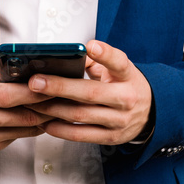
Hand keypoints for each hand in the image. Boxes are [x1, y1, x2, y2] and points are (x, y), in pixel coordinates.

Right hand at [0, 48, 52, 152]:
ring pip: (24, 129)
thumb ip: (0, 57)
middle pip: (22, 116)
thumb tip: (26, 59)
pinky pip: (17, 137)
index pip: (10, 96)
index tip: (53, 85)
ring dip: (42, 118)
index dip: (35, 93)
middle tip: (63, 96)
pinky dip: (30, 126)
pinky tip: (38, 115)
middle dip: (46, 106)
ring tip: (56, 105)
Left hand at [27, 40, 152, 144]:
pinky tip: (44, 122)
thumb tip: (66, 56)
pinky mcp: (110, 137)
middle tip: (35, 82)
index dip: (105, 54)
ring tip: (32, 101)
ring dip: (52, 108)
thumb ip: (96, 61)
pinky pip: (81, 135)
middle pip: (90, 93)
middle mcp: (126, 98)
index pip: (119, 62)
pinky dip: (60, 129)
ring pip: (81, 115)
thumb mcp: (118, 69)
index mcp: (128, 76)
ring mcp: (119, 120)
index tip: (90, 46)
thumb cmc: (126, 86)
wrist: (151, 113)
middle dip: (59, 87)